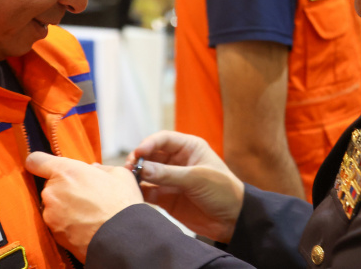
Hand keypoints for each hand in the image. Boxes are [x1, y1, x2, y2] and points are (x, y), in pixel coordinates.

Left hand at [25, 152, 142, 262]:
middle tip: (84, 195)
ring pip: (53, 206)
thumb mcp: (118, 174)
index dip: (39, 163)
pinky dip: (67, 224)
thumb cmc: (122, 203)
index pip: (35, 161)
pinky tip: (84, 226)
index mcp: (66, 171)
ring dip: (65, 207)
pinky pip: (57, 223)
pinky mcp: (54, 234)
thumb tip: (94, 170)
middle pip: (49, 185)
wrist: (121, 238)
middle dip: (63, 188)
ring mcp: (50, 214)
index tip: (45, 167)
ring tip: (87, 213)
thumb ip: (100, 169)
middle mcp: (52, 191)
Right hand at [125, 130, 243, 242]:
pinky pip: (149, 191)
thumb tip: (141, 168)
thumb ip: (169, 174)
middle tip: (129, 169)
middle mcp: (177, 161)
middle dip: (139, 160)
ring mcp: (171, 179)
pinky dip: (140, 192)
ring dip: (137, 176)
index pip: (163, 139)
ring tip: (128, 181)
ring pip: (147, 173)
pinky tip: (133, 194)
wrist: (233, 220)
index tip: (138, 153)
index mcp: (189, 148)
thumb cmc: (223, 191)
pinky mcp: (167, 197)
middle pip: (151, 155)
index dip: (148, 143)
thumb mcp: (197, 178)